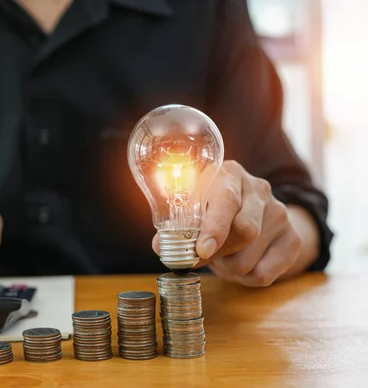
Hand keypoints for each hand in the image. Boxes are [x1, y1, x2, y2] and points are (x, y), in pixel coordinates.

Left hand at [152, 160, 300, 286]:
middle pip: (244, 231)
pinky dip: (242, 279)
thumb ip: (176, 225)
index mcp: (230, 174)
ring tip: (220, 257)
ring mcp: (280, 214)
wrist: (253, 210)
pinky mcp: (292, 239)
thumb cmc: (211, 207)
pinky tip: (237, 264)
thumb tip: (161, 247)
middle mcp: (259, 189)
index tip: (202, 249)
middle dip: (217, 253)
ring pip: (249, 259)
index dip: (214, 228)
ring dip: (226, 268)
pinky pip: (263, 275)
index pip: (227, 201)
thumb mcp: (193, 206)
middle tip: (202, 256)